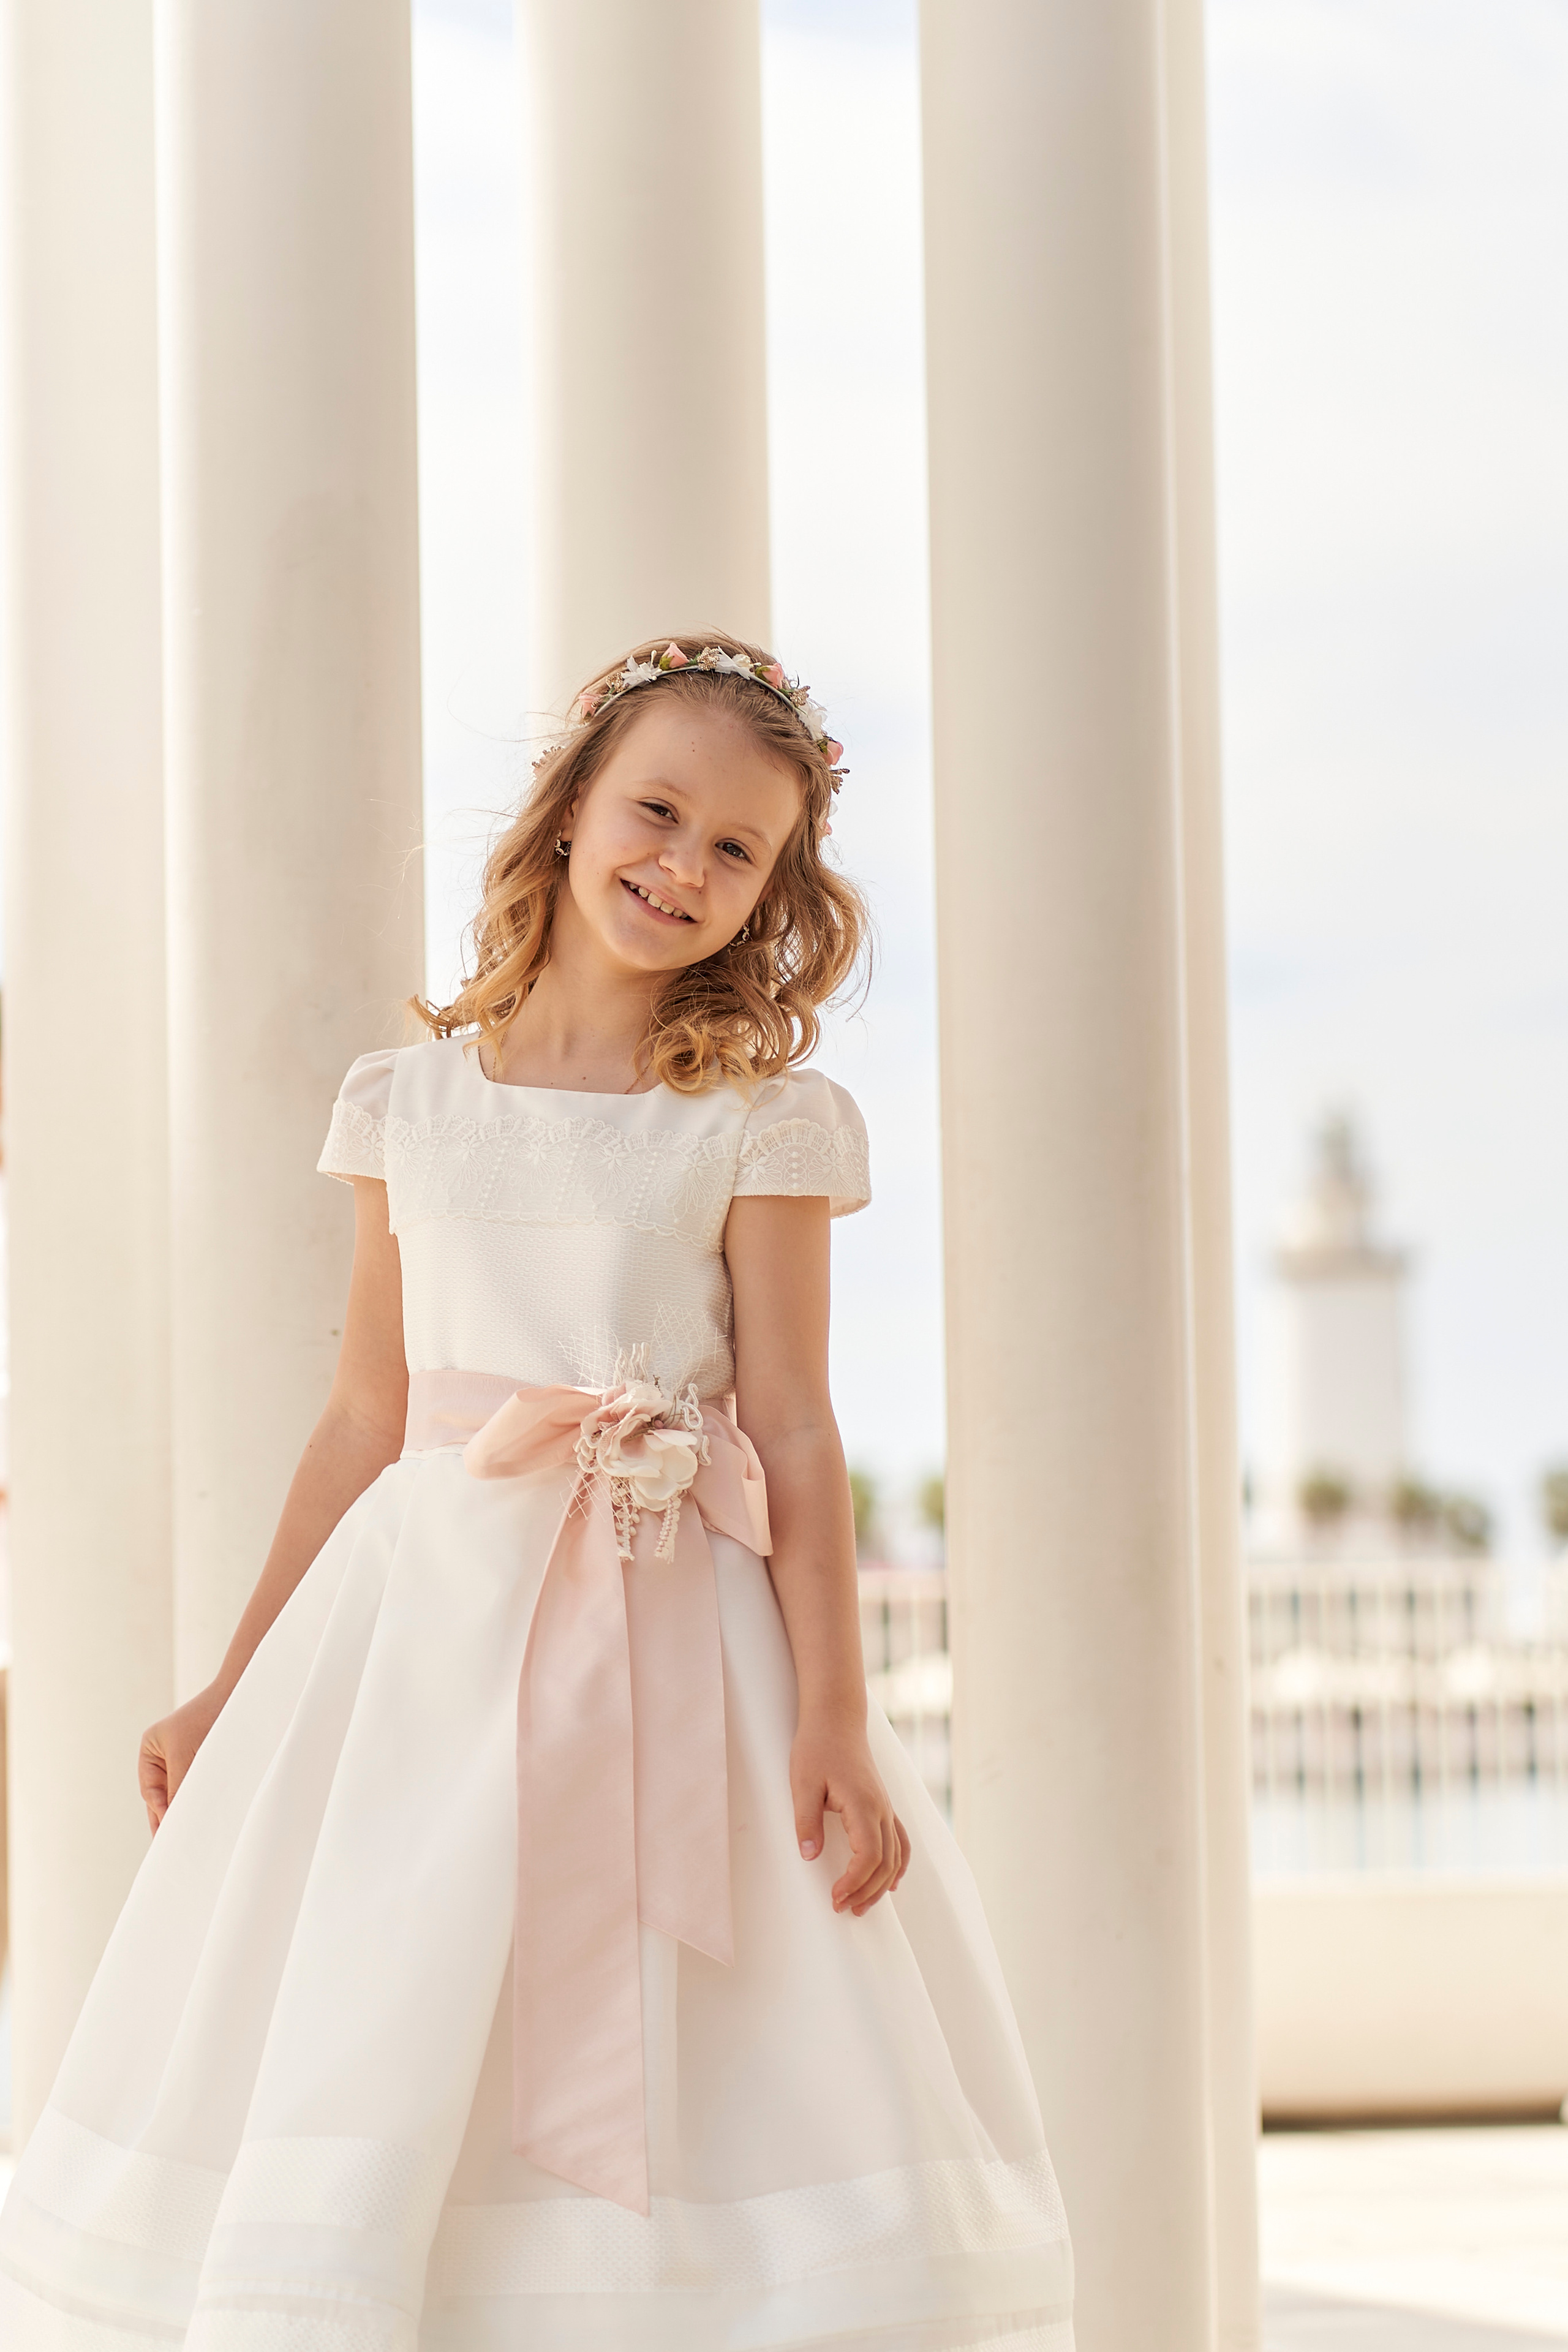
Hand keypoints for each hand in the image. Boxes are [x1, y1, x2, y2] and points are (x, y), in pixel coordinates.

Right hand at [138, 1682, 227, 1833]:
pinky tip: (207, 1816)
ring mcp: (183, 1756)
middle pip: (163, 1795)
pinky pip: (197, 1784)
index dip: (159, 1813)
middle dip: (169, 1817)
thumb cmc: (209, 1718)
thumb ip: (178, 1789)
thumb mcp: (187, 1757)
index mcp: (150, 1748)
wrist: (240, 1693)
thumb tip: (173, 1821)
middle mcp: (164, 1753)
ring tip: (189, 1838)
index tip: (168, 1835)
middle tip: (173, 1847)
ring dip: (185, 1809)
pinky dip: (199, 1798)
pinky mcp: (204, 1758)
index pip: (151, 1791)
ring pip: (181, 1792)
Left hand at [791, 1714, 911, 1915]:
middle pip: (885, 1863)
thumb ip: (806, 1821)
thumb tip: (809, 1856)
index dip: (854, 1883)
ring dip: (881, 1885)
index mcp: (863, 1805)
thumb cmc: (817, 1747)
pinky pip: (900, 1841)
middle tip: (842, 1909)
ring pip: (895, 1856)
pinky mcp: (882, 1804)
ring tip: (861, 1906)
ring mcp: (885, 1807)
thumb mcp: (802, 1783)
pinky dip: (898, 1865)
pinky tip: (892, 1881)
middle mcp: (881, 1809)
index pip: (868, 1857)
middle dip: (866, 1892)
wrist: (835, 1718)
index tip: (834, 1897)